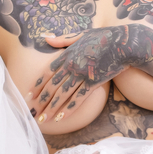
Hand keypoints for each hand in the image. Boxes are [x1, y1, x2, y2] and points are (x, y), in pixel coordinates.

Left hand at [28, 24, 152, 122]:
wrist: (123, 43)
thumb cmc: (103, 37)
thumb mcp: (81, 34)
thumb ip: (62, 39)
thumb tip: (45, 37)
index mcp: (67, 54)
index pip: (47, 72)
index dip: (38, 85)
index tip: (29, 95)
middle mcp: (72, 65)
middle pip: (52, 86)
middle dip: (41, 101)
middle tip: (33, 113)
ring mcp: (82, 74)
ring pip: (63, 94)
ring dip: (51, 108)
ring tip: (43, 119)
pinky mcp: (94, 82)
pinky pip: (79, 98)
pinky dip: (69, 108)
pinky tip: (61, 117)